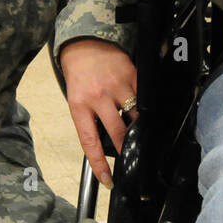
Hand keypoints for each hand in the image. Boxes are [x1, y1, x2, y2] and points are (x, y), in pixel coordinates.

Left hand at [60, 39, 136, 187]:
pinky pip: (143, 96)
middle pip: (118, 131)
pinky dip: (145, 107)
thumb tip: (106, 143)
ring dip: (139, 129)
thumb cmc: (78, 74)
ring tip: (142, 136)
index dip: (100, 164)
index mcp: (79, 105)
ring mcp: (116, 85)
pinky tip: (146, 112)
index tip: (109, 180)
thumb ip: (89, 118)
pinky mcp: (131, 74)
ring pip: (135, 116)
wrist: (83, 42)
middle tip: (131, 160)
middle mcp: (98, 96)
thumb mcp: (76, 99)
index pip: (90, 141)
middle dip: (126, 150)